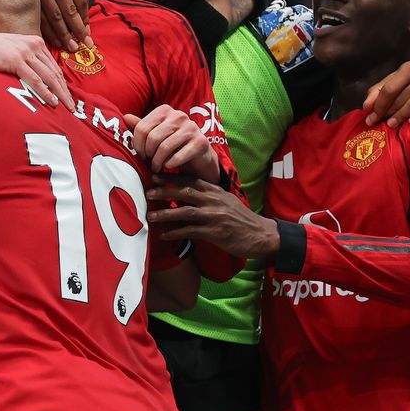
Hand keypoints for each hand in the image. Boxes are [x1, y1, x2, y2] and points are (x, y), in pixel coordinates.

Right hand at [0, 0, 91, 51]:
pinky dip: (48, 32)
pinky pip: (40, 19)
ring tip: (71, 46)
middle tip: (85, 44)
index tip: (88, 30)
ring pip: (55, 17)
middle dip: (78, 30)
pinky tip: (54, 41)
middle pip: (70, 10)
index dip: (85, 17)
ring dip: (64, 35)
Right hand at [0, 32, 72, 109]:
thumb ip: (25, 59)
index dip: (62, 83)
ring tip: (66, 108)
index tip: (67, 97)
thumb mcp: (11, 50)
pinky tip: (51, 101)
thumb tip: (34, 76)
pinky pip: (35, 79)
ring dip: (59, 94)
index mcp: (34, 42)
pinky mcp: (15, 60)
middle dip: (65, 91)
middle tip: (72, 107)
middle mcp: (33, 45)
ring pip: (49, 77)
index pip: (53, 66)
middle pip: (55, 72)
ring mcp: (25, 52)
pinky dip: (45, 92)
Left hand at [124, 105, 218, 179]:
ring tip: (156, 167)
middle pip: (152, 138)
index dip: (137, 145)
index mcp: (165, 110)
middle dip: (148, 154)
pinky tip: (168, 166)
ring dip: (157, 162)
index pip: (141, 128)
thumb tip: (126, 117)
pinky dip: (170, 164)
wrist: (198, 156)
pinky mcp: (201, 142)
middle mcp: (179, 115)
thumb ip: (141, 127)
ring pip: (164, 147)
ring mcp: (191, 127)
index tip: (140, 155)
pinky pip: (178, 156)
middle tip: (148, 163)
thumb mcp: (154, 135)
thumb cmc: (172, 145)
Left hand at [145, 174, 278, 259]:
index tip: (154, 175)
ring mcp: (215, 216)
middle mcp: (214, 200)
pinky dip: (176, 233)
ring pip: (185, 211)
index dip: (171, 177)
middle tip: (147, 192)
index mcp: (215, 191)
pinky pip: (191, 231)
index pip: (190, 179)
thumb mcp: (226, 200)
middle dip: (164, 191)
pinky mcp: (216, 233)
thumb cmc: (240, 218)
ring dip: (165, 213)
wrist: (262, 235)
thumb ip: (207, 195)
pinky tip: (164, 235)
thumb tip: (185, 193)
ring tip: (150, 216)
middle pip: (184, 192)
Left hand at [363, 60, 409, 127]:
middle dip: (388, 112)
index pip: (390, 89)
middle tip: (381, 123)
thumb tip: (366, 107)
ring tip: (392, 124)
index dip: (378, 105)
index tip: (370, 118)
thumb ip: (379, 90)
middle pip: (401, 97)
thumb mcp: (397, 80)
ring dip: (401, 116)